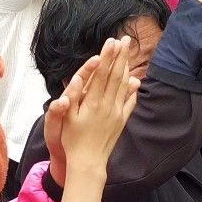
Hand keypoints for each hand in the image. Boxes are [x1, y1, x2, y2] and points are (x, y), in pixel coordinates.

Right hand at [57, 36, 139, 177]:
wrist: (88, 162)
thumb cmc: (72, 140)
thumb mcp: (67, 118)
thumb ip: (74, 96)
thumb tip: (79, 78)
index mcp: (93, 102)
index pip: (102, 73)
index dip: (107, 56)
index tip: (111, 41)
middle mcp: (107, 105)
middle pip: (116, 75)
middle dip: (120, 56)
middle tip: (125, 40)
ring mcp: (117, 113)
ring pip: (124, 85)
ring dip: (126, 68)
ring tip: (128, 53)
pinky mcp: (121, 121)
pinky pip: (129, 102)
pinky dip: (132, 89)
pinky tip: (134, 81)